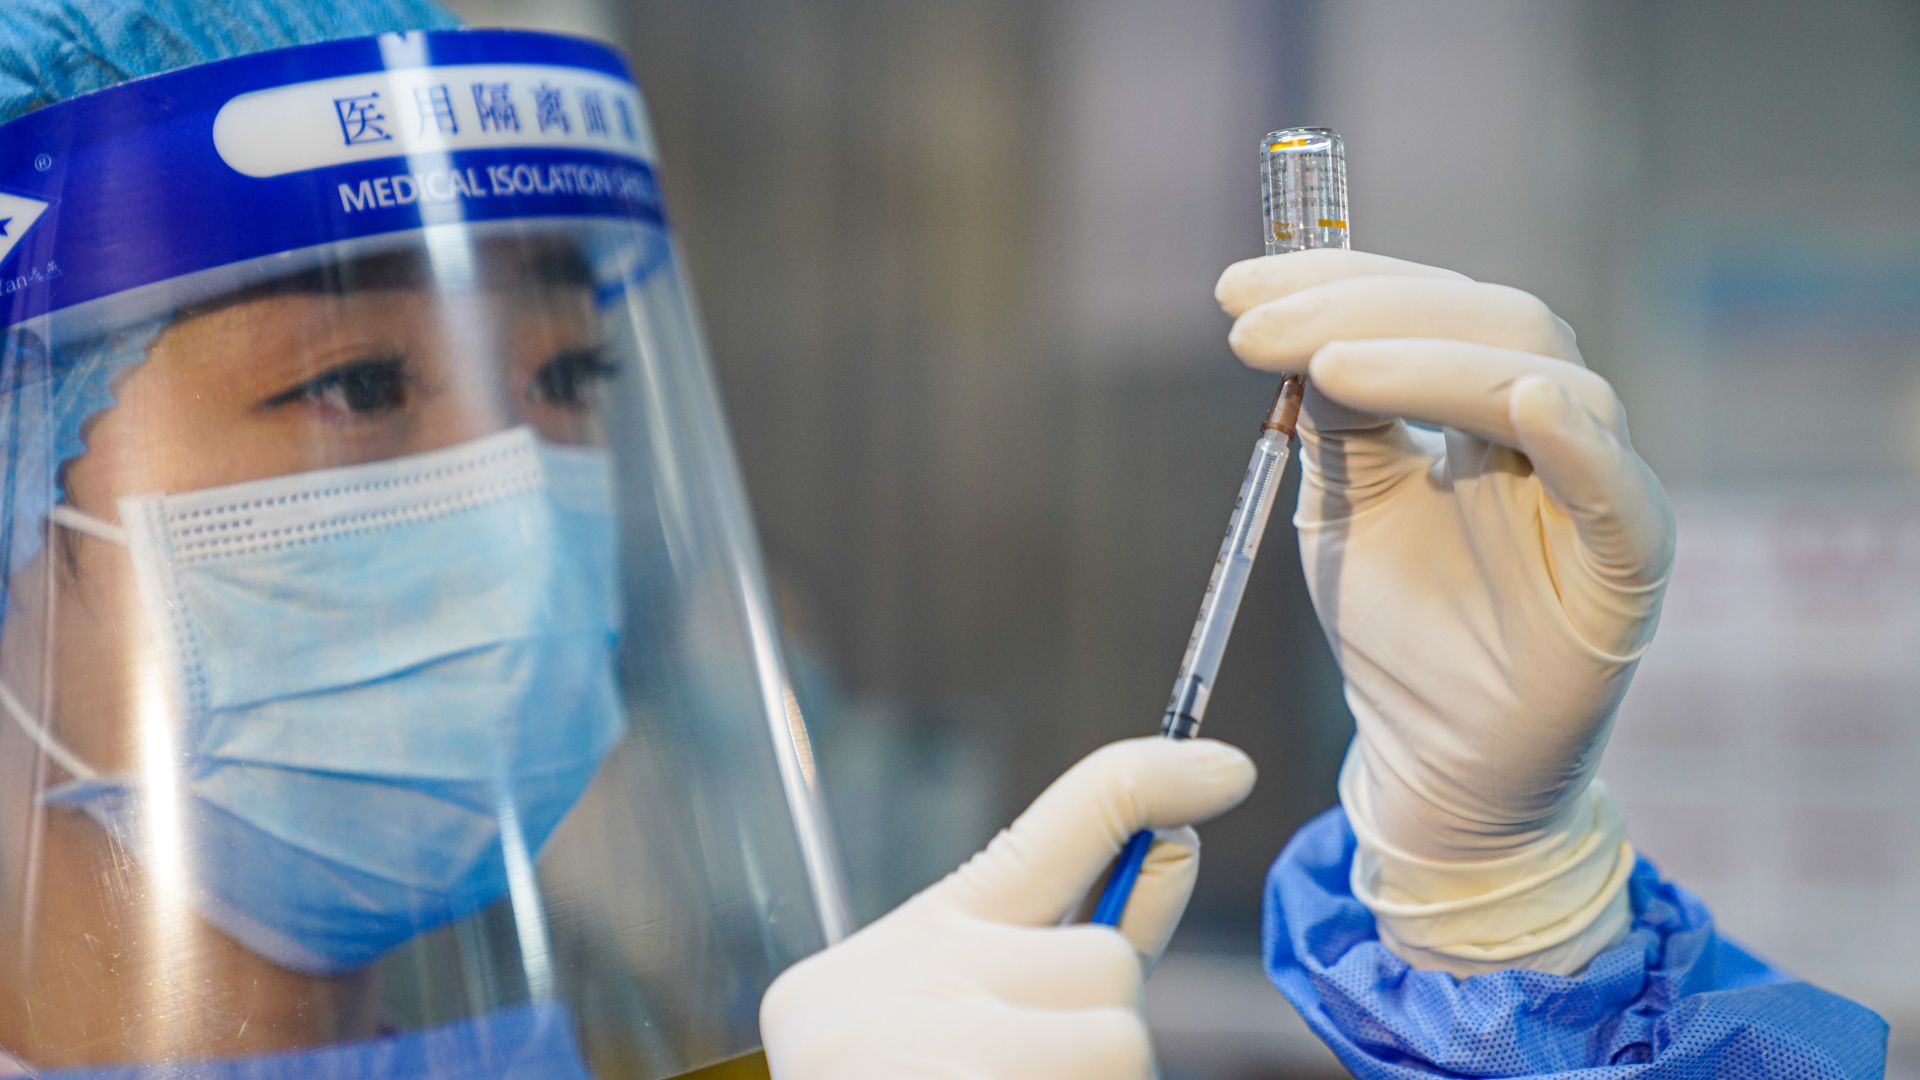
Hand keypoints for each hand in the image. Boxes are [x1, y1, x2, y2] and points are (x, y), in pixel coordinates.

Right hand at [760, 737, 1255, 1078]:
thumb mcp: (962, 1010)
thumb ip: (1059, 949)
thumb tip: (1169, 851)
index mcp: (915, 948)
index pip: (1058, 825)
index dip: (1154, 779)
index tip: (1228, 768)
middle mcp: (898, 990)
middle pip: (1108, 972)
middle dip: (1097, 1031)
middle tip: (1020, 1070)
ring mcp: (922, 1058)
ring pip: (1120, 1044)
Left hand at [1218, 250, 1672, 971]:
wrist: (1435, 759)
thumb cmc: (1399, 627)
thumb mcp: (1344, 503)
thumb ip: (1335, 416)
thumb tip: (1291, 322)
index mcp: (1486, 402)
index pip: (1431, 303)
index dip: (1339, 280)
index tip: (1233, 287)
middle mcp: (1552, 425)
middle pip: (1489, 318)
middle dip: (1364, 307)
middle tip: (1252, 327)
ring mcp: (1597, 489)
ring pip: (1544, 376)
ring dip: (1429, 355)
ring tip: (1329, 365)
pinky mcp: (1627, 564)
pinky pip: (1613, 484)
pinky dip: (1572, 434)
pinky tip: (1516, 400)